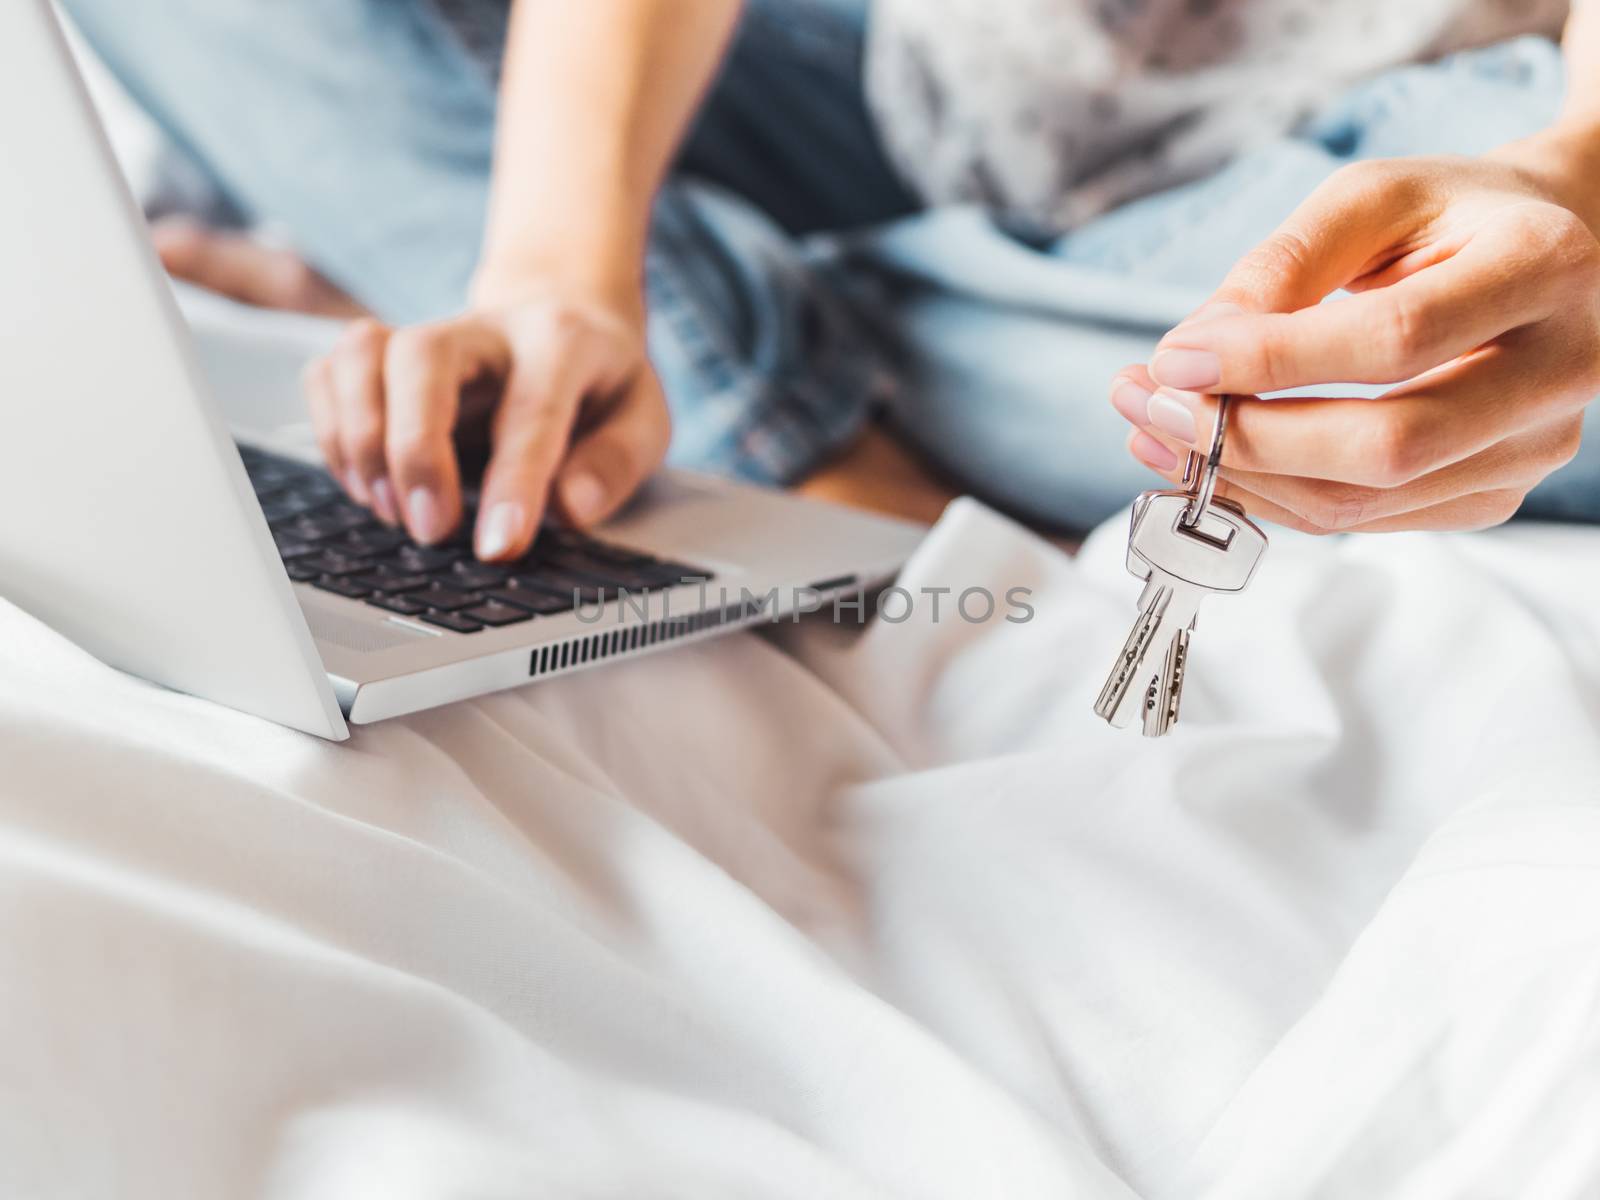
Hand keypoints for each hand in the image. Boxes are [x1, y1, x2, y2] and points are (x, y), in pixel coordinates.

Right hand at [303, 287, 669, 559]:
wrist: (565, 316)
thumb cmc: (602, 385)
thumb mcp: (644, 419)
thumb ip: (616, 462)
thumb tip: (569, 508)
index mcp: (561, 341)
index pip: (531, 410)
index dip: (513, 484)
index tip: (500, 547)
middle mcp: (484, 329)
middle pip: (420, 357)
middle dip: (414, 450)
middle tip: (430, 531)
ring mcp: (425, 334)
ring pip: (360, 355)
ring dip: (359, 440)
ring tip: (391, 511)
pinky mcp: (381, 354)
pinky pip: (328, 374)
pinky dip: (331, 434)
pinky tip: (368, 486)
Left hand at [1109, 150, 1599, 532]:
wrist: (1546, 249)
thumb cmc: (1452, 214)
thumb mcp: (1370, 198)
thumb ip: (1282, 265)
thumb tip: (1192, 355)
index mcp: (1543, 267)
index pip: (1396, 338)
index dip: (1272, 360)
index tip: (1174, 358)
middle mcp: (1560, 370)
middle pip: (1387, 446)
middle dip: (1247, 438)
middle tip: (1149, 409)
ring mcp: (1532, 448)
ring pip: (1366, 500)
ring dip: (1240, 476)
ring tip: (1153, 432)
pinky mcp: (1492, 494)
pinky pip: (1363, 517)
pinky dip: (1271, 495)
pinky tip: (1209, 457)